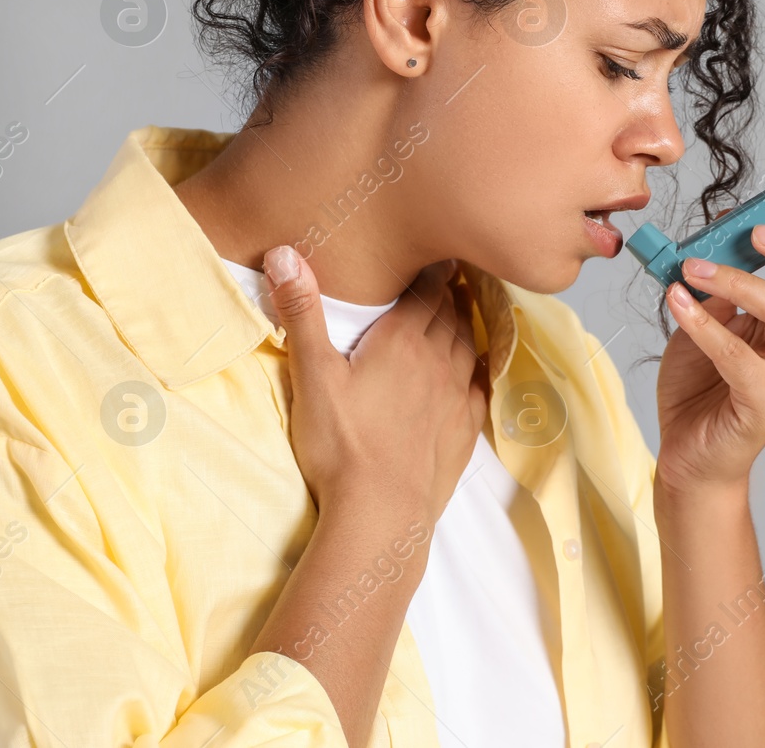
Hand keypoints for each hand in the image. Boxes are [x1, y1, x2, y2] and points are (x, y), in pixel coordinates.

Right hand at [264, 248, 487, 525]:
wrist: (382, 511)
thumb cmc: (340, 443)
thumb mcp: (312, 374)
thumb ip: (302, 313)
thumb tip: (284, 252)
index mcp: (402, 341)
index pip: (426, 291)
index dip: (433, 271)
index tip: (439, 255)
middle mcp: (437, 360)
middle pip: (450, 314)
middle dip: (450, 292)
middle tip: (452, 276)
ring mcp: (455, 395)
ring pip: (468, 344)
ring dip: (465, 323)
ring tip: (462, 310)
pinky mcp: (465, 428)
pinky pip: (480, 385)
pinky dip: (479, 366)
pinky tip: (476, 367)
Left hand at [654, 154, 764, 497]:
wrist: (688, 459)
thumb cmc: (702, 388)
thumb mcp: (711, 318)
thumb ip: (724, 281)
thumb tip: (720, 232)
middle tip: (763, 229)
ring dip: (742, 281)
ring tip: (694, 267)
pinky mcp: (764, 407)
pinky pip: (739, 358)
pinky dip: (705, 325)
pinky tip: (676, 303)